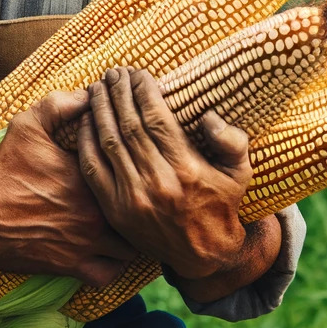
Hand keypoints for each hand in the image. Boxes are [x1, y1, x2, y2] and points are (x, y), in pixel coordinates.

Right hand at [0, 89, 133, 286]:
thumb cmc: (3, 170)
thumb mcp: (28, 125)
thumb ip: (61, 105)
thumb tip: (90, 94)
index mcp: (91, 176)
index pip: (132, 169)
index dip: (139, 165)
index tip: (138, 162)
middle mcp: (95, 212)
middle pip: (139, 211)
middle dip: (142, 202)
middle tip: (141, 195)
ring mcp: (86, 243)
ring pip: (131, 247)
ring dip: (132, 236)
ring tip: (129, 224)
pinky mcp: (72, 267)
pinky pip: (109, 275)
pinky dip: (114, 267)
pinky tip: (110, 253)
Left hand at [75, 67, 277, 291]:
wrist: (203, 255)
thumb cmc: (221, 204)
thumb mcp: (240, 172)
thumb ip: (231, 141)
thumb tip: (208, 117)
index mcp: (186, 169)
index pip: (155, 118)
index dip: (143, 90)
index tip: (139, 73)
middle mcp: (157, 182)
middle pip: (128, 125)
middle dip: (118, 92)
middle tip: (114, 72)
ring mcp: (132, 197)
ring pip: (108, 142)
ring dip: (100, 109)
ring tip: (98, 86)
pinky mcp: (114, 209)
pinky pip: (92, 167)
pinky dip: (85, 140)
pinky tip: (86, 119)